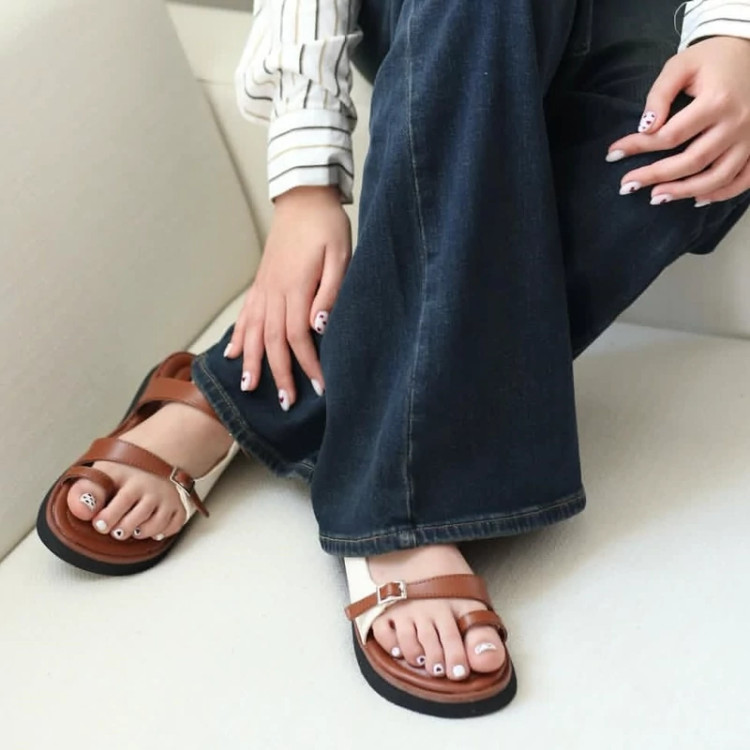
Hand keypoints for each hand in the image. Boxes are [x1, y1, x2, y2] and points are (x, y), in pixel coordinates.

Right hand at [224, 185, 351, 409]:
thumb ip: (330, 291)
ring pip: (254, 331)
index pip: (299, 337)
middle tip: (285, 402)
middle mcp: (274, 291)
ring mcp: (263, 287)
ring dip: (252, 361)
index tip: (318, 388)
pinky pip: (245, 314)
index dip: (307, 366)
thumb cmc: (327, 227)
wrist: (304, 198)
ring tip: (249, 388)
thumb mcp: (340, 255)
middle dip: (278, 374)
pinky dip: (239, 336)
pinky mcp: (260, 283)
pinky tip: (233, 354)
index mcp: (296, 287)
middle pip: (273, 341)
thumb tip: (319, 325)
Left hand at [607, 36, 749, 205]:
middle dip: (656, 176)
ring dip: (685, 192)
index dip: (639, 146)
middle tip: (627, 185)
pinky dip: (722, 193)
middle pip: (693, 160)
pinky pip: (744, 179)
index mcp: (717, 100)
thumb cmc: (711, 59)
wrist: (749, 50)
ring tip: (655, 198)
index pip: (671, 135)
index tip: (614, 153)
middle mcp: (738, 122)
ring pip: (718, 176)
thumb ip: (660, 94)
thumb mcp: (681, 66)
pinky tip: (697, 199)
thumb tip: (644, 127)